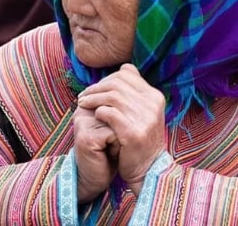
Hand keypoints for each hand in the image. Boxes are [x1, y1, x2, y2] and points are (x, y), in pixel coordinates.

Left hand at [77, 64, 167, 195]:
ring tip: (82, 104)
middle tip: (83, 96)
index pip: (128, 74)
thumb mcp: (145, 112)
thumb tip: (124, 68)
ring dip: (92, 98)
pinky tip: (92, 115)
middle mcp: (152, 105)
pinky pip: (109, 113)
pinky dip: (97, 111)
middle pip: (117, 84)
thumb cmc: (140, 140)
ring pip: (112, 96)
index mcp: (155, 97)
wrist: (148, 169)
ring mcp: (144, 119)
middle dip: (96, 87)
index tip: (95, 88)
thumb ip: (135, 93)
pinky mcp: (133, 133)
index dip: (107, 78)